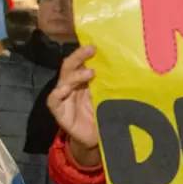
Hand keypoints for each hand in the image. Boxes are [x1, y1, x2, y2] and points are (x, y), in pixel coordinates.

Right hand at [48, 45, 100, 166]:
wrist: (95, 139)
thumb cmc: (102, 115)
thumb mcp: (109, 97)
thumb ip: (111, 84)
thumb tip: (128, 67)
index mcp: (83, 80)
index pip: (82, 61)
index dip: (86, 52)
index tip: (97, 44)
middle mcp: (72, 85)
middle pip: (71, 66)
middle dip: (79, 56)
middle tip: (91, 49)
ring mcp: (64, 97)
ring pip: (64, 80)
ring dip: (75, 75)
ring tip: (89, 72)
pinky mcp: (59, 111)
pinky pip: (54, 100)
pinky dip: (58, 93)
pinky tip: (65, 89)